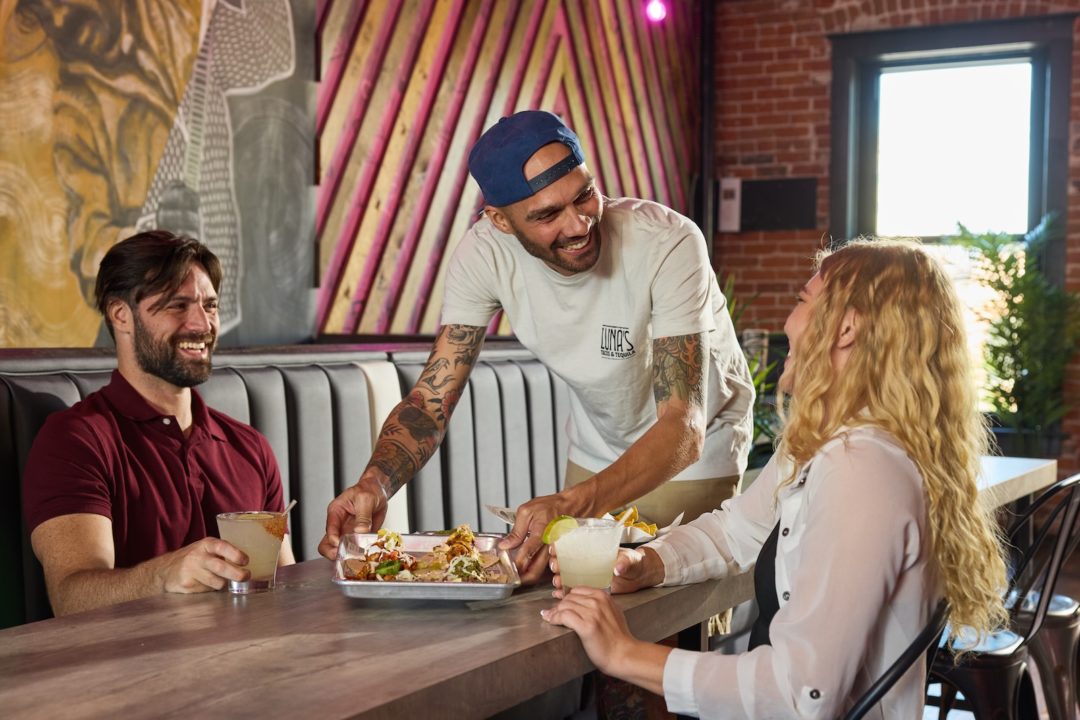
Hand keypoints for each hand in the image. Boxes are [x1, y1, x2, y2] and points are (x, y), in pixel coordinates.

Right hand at [156, 537, 249, 592]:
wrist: (165, 569)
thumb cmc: (195, 558)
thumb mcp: (207, 549)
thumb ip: (224, 553)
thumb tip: (251, 562)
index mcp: (206, 545)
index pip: (221, 546)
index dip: (235, 554)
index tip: (246, 561)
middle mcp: (197, 556)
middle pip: (220, 567)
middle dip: (236, 574)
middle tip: (246, 576)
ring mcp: (190, 571)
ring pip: (216, 582)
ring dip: (223, 583)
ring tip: (222, 580)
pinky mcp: (186, 585)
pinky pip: (207, 590)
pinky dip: (211, 589)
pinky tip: (205, 584)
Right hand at [318, 473, 389, 559]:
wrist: (379, 492)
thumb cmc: (368, 490)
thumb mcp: (365, 499)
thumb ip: (363, 516)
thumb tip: (360, 531)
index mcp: (336, 512)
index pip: (329, 529)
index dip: (333, 539)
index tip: (340, 544)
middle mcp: (339, 525)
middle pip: (328, 545)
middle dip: (335, 553)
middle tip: (346, 555)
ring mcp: (348, 534)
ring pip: (341, 551)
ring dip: (348, 556)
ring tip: (358, 556)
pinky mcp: (358, 539)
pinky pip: (356, 550)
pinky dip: (360, 555)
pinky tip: (367, 554)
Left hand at [498, 493, 566, 584]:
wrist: (569, 506)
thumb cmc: (549, 507)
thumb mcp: (526, 512)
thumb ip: (516, 531)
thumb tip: (505, 545)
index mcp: (542, 532)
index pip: (528, 552)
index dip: (517, 562)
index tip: (508, 568)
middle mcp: (550, 545)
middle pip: (536, 569)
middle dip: (523, 578)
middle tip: (512, 579)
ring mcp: (555, 552)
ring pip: (542, 572)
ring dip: (529, 577)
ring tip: (518, 576)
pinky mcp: (557, 554)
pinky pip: (547, 568)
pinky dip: (537, 572)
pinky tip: (528, 571)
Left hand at [540, 587, 638, 674]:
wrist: (624, 654)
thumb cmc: (618, 637)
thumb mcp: (613, 612)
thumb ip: (600, 603)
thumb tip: (584, 601)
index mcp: (603, 596)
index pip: (577, 590)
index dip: (566, 598)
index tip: (560, 605)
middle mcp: (597, 601)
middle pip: (569, 598)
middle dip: (559, 606)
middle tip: (552, 613)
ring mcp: (592, 613)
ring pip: (564, 606)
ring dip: (554, 612)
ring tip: (549, 617)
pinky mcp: (586, 626)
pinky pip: (563, 617)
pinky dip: (554, 618)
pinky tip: (550, 621)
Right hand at [550, 546, 664, 597]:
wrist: (639, 577)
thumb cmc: (634, 562)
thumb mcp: (630, 559)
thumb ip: (624, 562)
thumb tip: (618, 568)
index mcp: (594, 551)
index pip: (573, 546)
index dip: (561, 546)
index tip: (554, 548)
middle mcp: (588, 563)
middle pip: (566, 562)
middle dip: (557, 564)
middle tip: (555, 566)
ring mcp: (588, 576)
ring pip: (567, 576)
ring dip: (559, 579)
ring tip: (557, 583)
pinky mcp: (591, 589)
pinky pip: (574, 591)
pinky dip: (565, 592)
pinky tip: (558, 594)